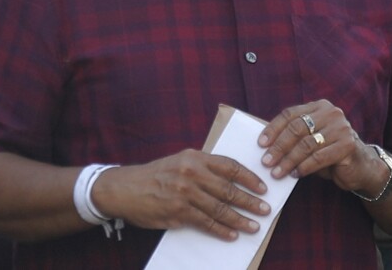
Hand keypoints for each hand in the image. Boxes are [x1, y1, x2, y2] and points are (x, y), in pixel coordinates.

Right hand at [94, 149, 270, 240]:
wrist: (126, 188)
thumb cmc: (156, 174)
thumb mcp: (180, 161)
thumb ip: (203, 167)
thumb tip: (231, 179)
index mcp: (195, 157)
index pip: (230, 166)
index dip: (250, 178)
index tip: (263, 187)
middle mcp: (192, 173)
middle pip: (229, 188)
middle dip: (250, 201)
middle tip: (265, 209)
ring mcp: (185, 193)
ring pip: (220, 208)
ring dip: (240, 219)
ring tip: (253, 226)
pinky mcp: (178, 212)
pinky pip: (205, 222)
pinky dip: (221, 230)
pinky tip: (232, 235)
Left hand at [258, 100, 381, 193]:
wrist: (361, 167)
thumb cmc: (329, 152)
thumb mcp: (310, 140)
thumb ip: (293, 138)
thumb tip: (264, 145)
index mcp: (319, 106)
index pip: (290, 114)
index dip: (273, 128)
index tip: (260, 144)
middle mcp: (331, 113)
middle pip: (297, 128)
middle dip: (279, 146)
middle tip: (266, 161)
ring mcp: (341, 128)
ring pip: (306, 144)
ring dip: (289, 160)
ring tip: (277, 172)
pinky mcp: (348, 145)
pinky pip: (319, 157)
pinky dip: (304, 167)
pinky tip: (295, 175)